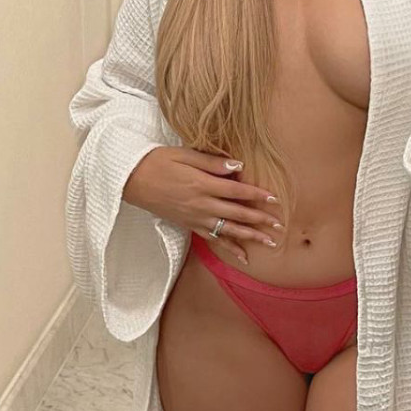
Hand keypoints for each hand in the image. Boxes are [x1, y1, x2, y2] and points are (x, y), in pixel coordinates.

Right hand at [122, 147, 281, 265]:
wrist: (130, 180)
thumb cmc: (157, 162)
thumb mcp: (184, 155)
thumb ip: (212, 162)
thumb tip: (238, 166)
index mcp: (201, 185)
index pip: (235, 191)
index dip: (256, 195)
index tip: (274, 200)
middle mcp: (200, 205)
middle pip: (236, 214)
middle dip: (259, 220)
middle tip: (279, 226)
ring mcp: (194, 218)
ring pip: (227, 230)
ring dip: (250, 237)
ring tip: (269, 243)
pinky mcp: (188, 225)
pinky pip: (212, 239)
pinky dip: (229, 247)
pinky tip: (243, 256)